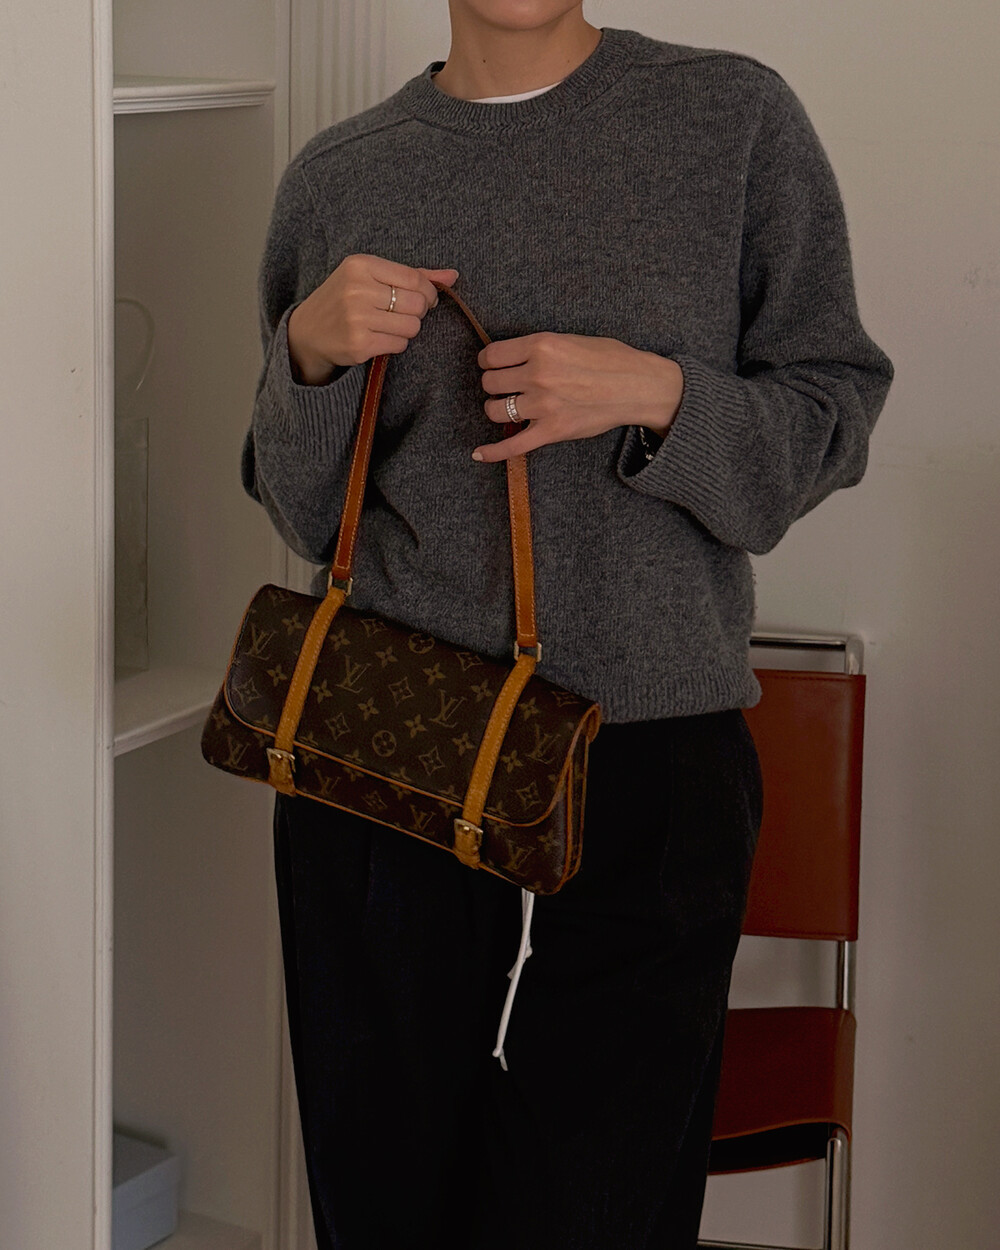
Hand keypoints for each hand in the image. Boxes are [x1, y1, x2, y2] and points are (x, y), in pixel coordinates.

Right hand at [287, 254, 459, 384]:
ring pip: (412, 326)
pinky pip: (399, 344)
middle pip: (417, 304)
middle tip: (402, 314)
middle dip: (417, 312)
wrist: (307, 332)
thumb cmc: (344, 300)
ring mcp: (357, 318)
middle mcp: (358, 289)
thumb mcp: (371, 278)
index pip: (415, 278)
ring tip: (388, 326)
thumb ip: (413, 275)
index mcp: (361, 265)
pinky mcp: (359, 344)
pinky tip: (379, 338)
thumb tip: (453, 275)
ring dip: (406, 330)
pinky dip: (395, 343)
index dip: (428, 292)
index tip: (424, 299)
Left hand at [473, 332, 683, 462]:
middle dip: (495, 384)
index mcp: (540, 345)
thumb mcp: (568, 338)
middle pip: (490, 382)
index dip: (488, 362)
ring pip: (494, 410)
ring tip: (510, 407)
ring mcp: (543, 405)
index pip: (491, 355)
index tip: (494, 366)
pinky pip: (513, 445)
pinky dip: (493, 452)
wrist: (638, 386)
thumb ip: (537, 348)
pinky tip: (478, 454)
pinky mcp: (551, 431)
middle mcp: (537, 374)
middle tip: (508, 386)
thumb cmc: (610, 359)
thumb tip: (510, 359)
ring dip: (496, 409)